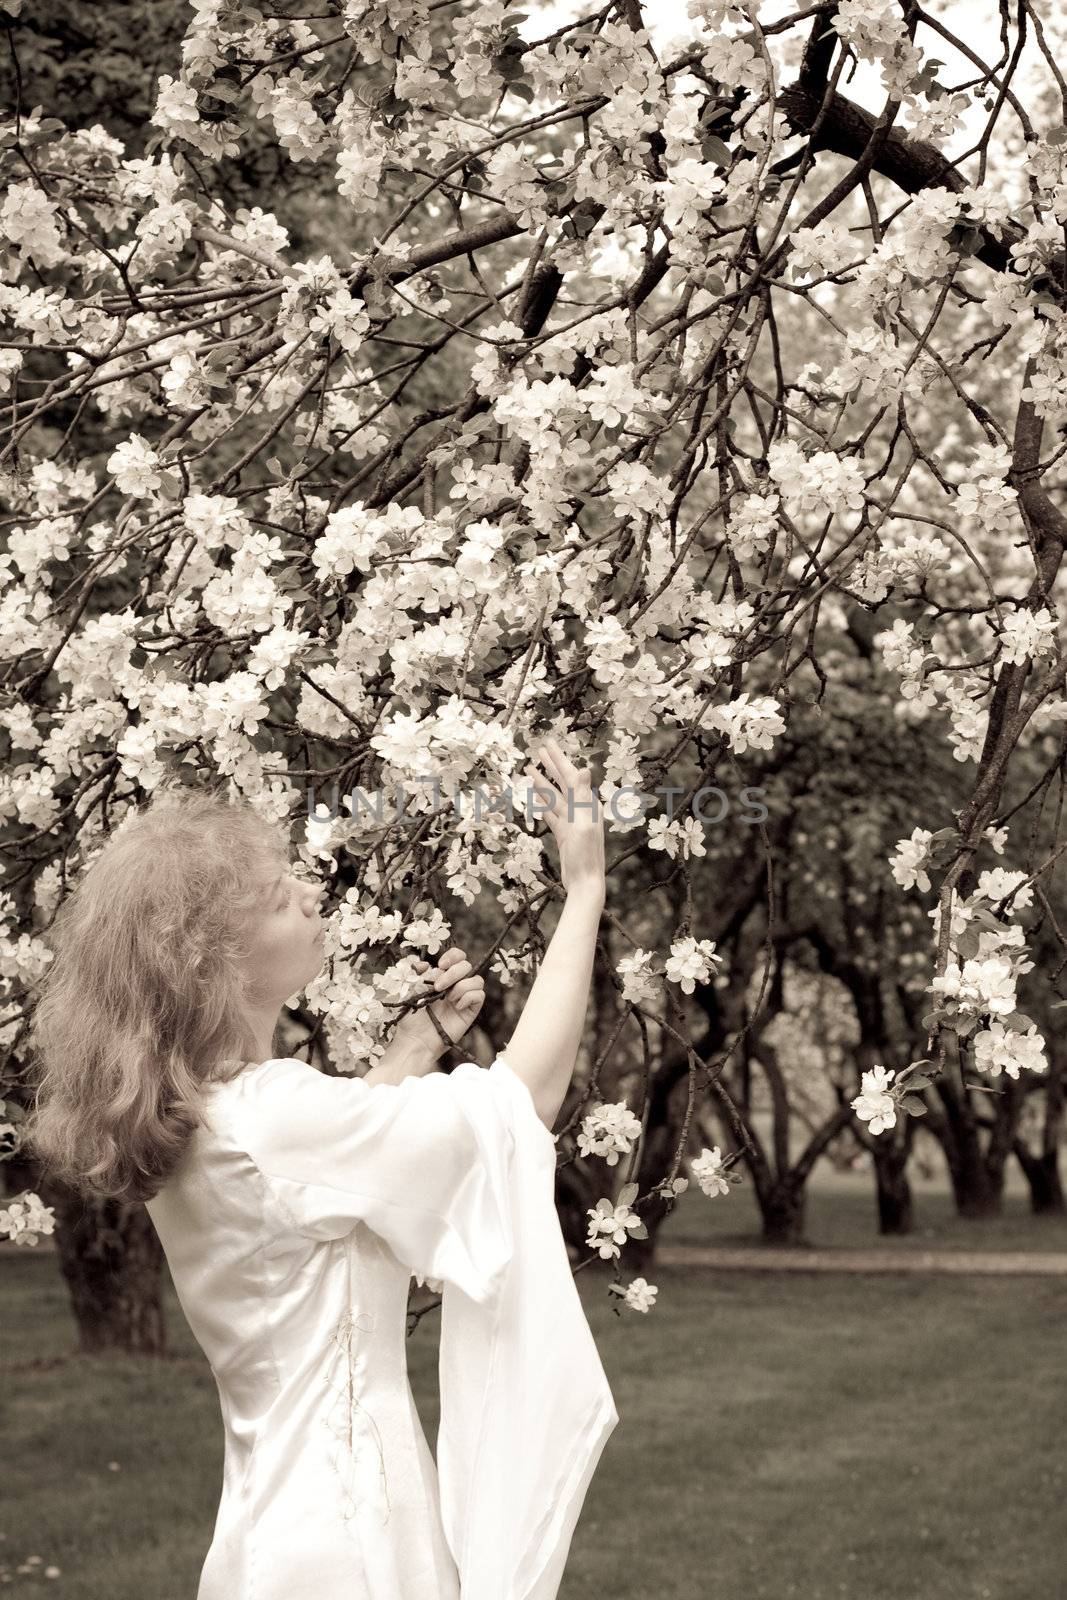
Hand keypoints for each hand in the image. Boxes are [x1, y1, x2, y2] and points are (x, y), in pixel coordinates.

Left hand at [393, 946, 485, 1059]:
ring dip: (461, 986)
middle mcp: (455, 985)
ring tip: (448, 999)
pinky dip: (468, 997)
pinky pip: (479, 995)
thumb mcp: (408, 989)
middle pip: (467, 965)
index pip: (457, 957)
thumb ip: (416, 972)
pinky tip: (457, 1007)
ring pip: (477, 980)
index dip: (453, 956)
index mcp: (441, 977)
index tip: (441, 965)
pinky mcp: (471, 1010)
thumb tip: (425, 964)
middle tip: (438, 987)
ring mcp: (464, 997)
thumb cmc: (410, 1017)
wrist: (416, 1039)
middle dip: (453, 973)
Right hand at [523, 736, 604, 900]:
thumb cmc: (586, 856)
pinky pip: (551, 812)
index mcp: (586, 805)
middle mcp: (580, 810)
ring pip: (554, 796)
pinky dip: (542, 802)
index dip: (558, 758)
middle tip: (539, 748)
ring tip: (529, 768)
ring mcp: (571, 821)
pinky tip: (535, 794)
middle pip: (563, 781)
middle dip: (551, 764)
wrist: (584, 882)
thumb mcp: (584, 824)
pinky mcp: (564, 833)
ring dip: (543, 782)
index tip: (547, 743)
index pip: (570, 775)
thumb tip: (585, 768)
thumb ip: (583, 796)